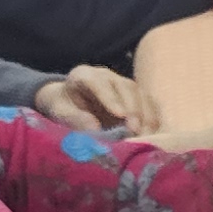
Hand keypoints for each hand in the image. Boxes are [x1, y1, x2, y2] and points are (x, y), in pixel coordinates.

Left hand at [33, 64, 154, 134]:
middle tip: (134, 130)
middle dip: (133, 109)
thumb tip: (94, 128)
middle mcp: (107, 76)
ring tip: (144, 136)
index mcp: (84, 76)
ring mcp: (123, 85)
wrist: (70, 104)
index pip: (99, 83)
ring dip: (146, 116)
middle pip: (126, 87)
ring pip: (141, 95)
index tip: (120, 115)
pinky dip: (152, 120)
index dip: (110, 97)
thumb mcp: (60, 112)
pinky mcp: (135, 97)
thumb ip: (73, 118)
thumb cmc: (64, 107)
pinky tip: (151, 135)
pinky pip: (150, 105)